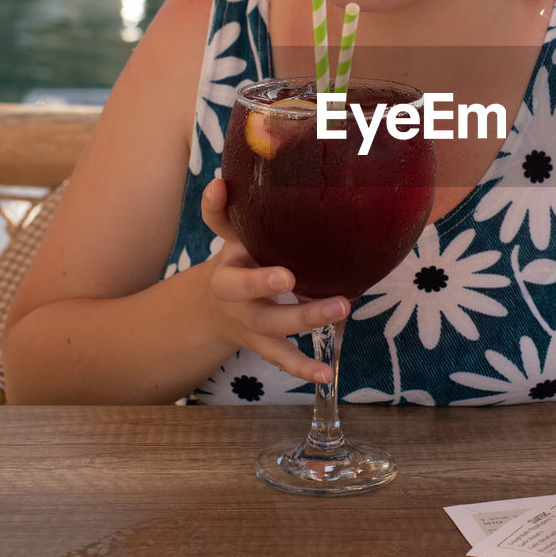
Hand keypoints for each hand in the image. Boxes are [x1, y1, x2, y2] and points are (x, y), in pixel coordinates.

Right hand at [200, 178, 349, 384]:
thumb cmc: (234, 260)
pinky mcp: (266, 344)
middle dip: (296, 308)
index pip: (235, 276)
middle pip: (261, 310)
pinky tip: (327, 375)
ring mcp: (253, 328)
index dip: (257, 278)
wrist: (214, 306)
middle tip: (334, 299)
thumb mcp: (226, 236)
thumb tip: (222, 181)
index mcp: (227, 275)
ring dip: (309, 325)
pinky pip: (283, 358)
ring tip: (342, 312)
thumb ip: (221, 211)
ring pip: (276, 333)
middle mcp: (238, 305)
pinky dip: (304, 368)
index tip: (286, 276)